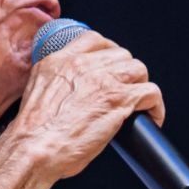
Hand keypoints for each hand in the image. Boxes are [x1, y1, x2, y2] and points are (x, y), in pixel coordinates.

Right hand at [10, 30, 163, 179]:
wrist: (35, 149)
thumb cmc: (33, 133)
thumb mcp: (36, 93)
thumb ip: (55, 83)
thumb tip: (72, 91)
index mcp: (59, 61)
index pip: (94, 40)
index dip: (109, 52)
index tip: (112, 66)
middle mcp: (83, 65)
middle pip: (121, 55)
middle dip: (126, 73)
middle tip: (126, 90)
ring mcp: (103, 81)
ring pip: (138, 69)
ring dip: (141, 86)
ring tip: (139, 103)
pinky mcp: (119, 100)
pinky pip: (151, 92)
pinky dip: (155, 106)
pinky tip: (151, 117)